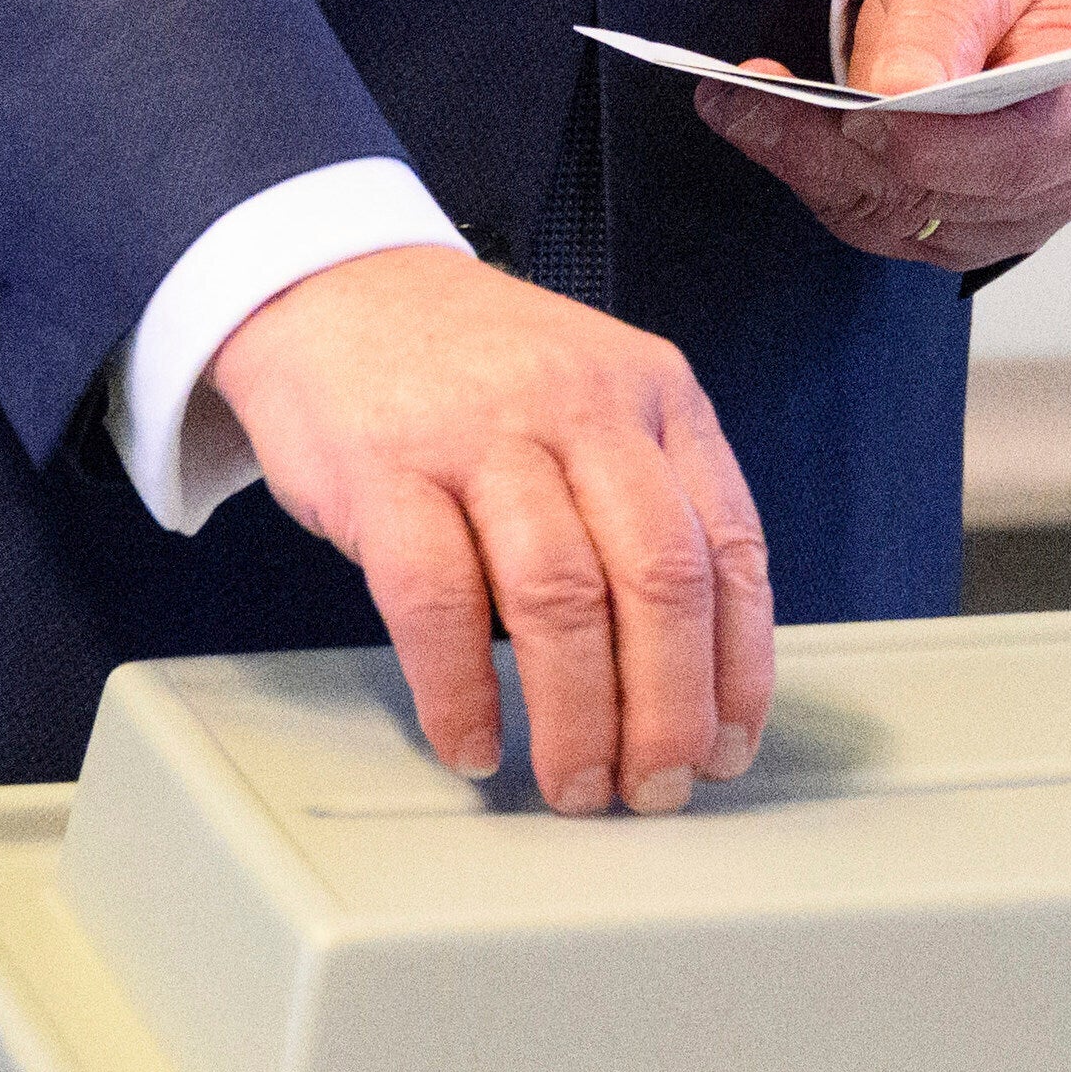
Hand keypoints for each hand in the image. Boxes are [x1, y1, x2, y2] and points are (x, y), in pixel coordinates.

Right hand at [203, 249, 774, 812]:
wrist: (333, 283)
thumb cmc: (472, 371)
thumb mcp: (593, 396)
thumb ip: (648, 501)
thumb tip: (694, 674)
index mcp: (653, 391)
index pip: (730, 545)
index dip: (737, 666)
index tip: (726, 747)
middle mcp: (580, 404)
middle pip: (658, 579)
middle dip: (667, 710)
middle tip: (654, 788)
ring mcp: (480, 432)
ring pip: (559, 599)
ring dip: (576, 719)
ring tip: (573, 785)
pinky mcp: (384, 467)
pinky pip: (436, 602)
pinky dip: (459, 692)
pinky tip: (472, 740)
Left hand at [692, 0, 1070, 277]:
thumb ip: (939, 29)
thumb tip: (897, 98)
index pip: (1021, 154)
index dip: (939, 146)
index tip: (862, 115)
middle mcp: (1067, 182)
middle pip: (947, 198)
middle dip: (843, 151)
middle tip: (752, 98)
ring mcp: (1009, 217)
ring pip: (895, 218)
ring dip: (808, 163)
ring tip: (733, 101)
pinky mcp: (949, 226)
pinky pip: (869, 217)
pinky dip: (808, 171)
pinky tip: (755, 121)